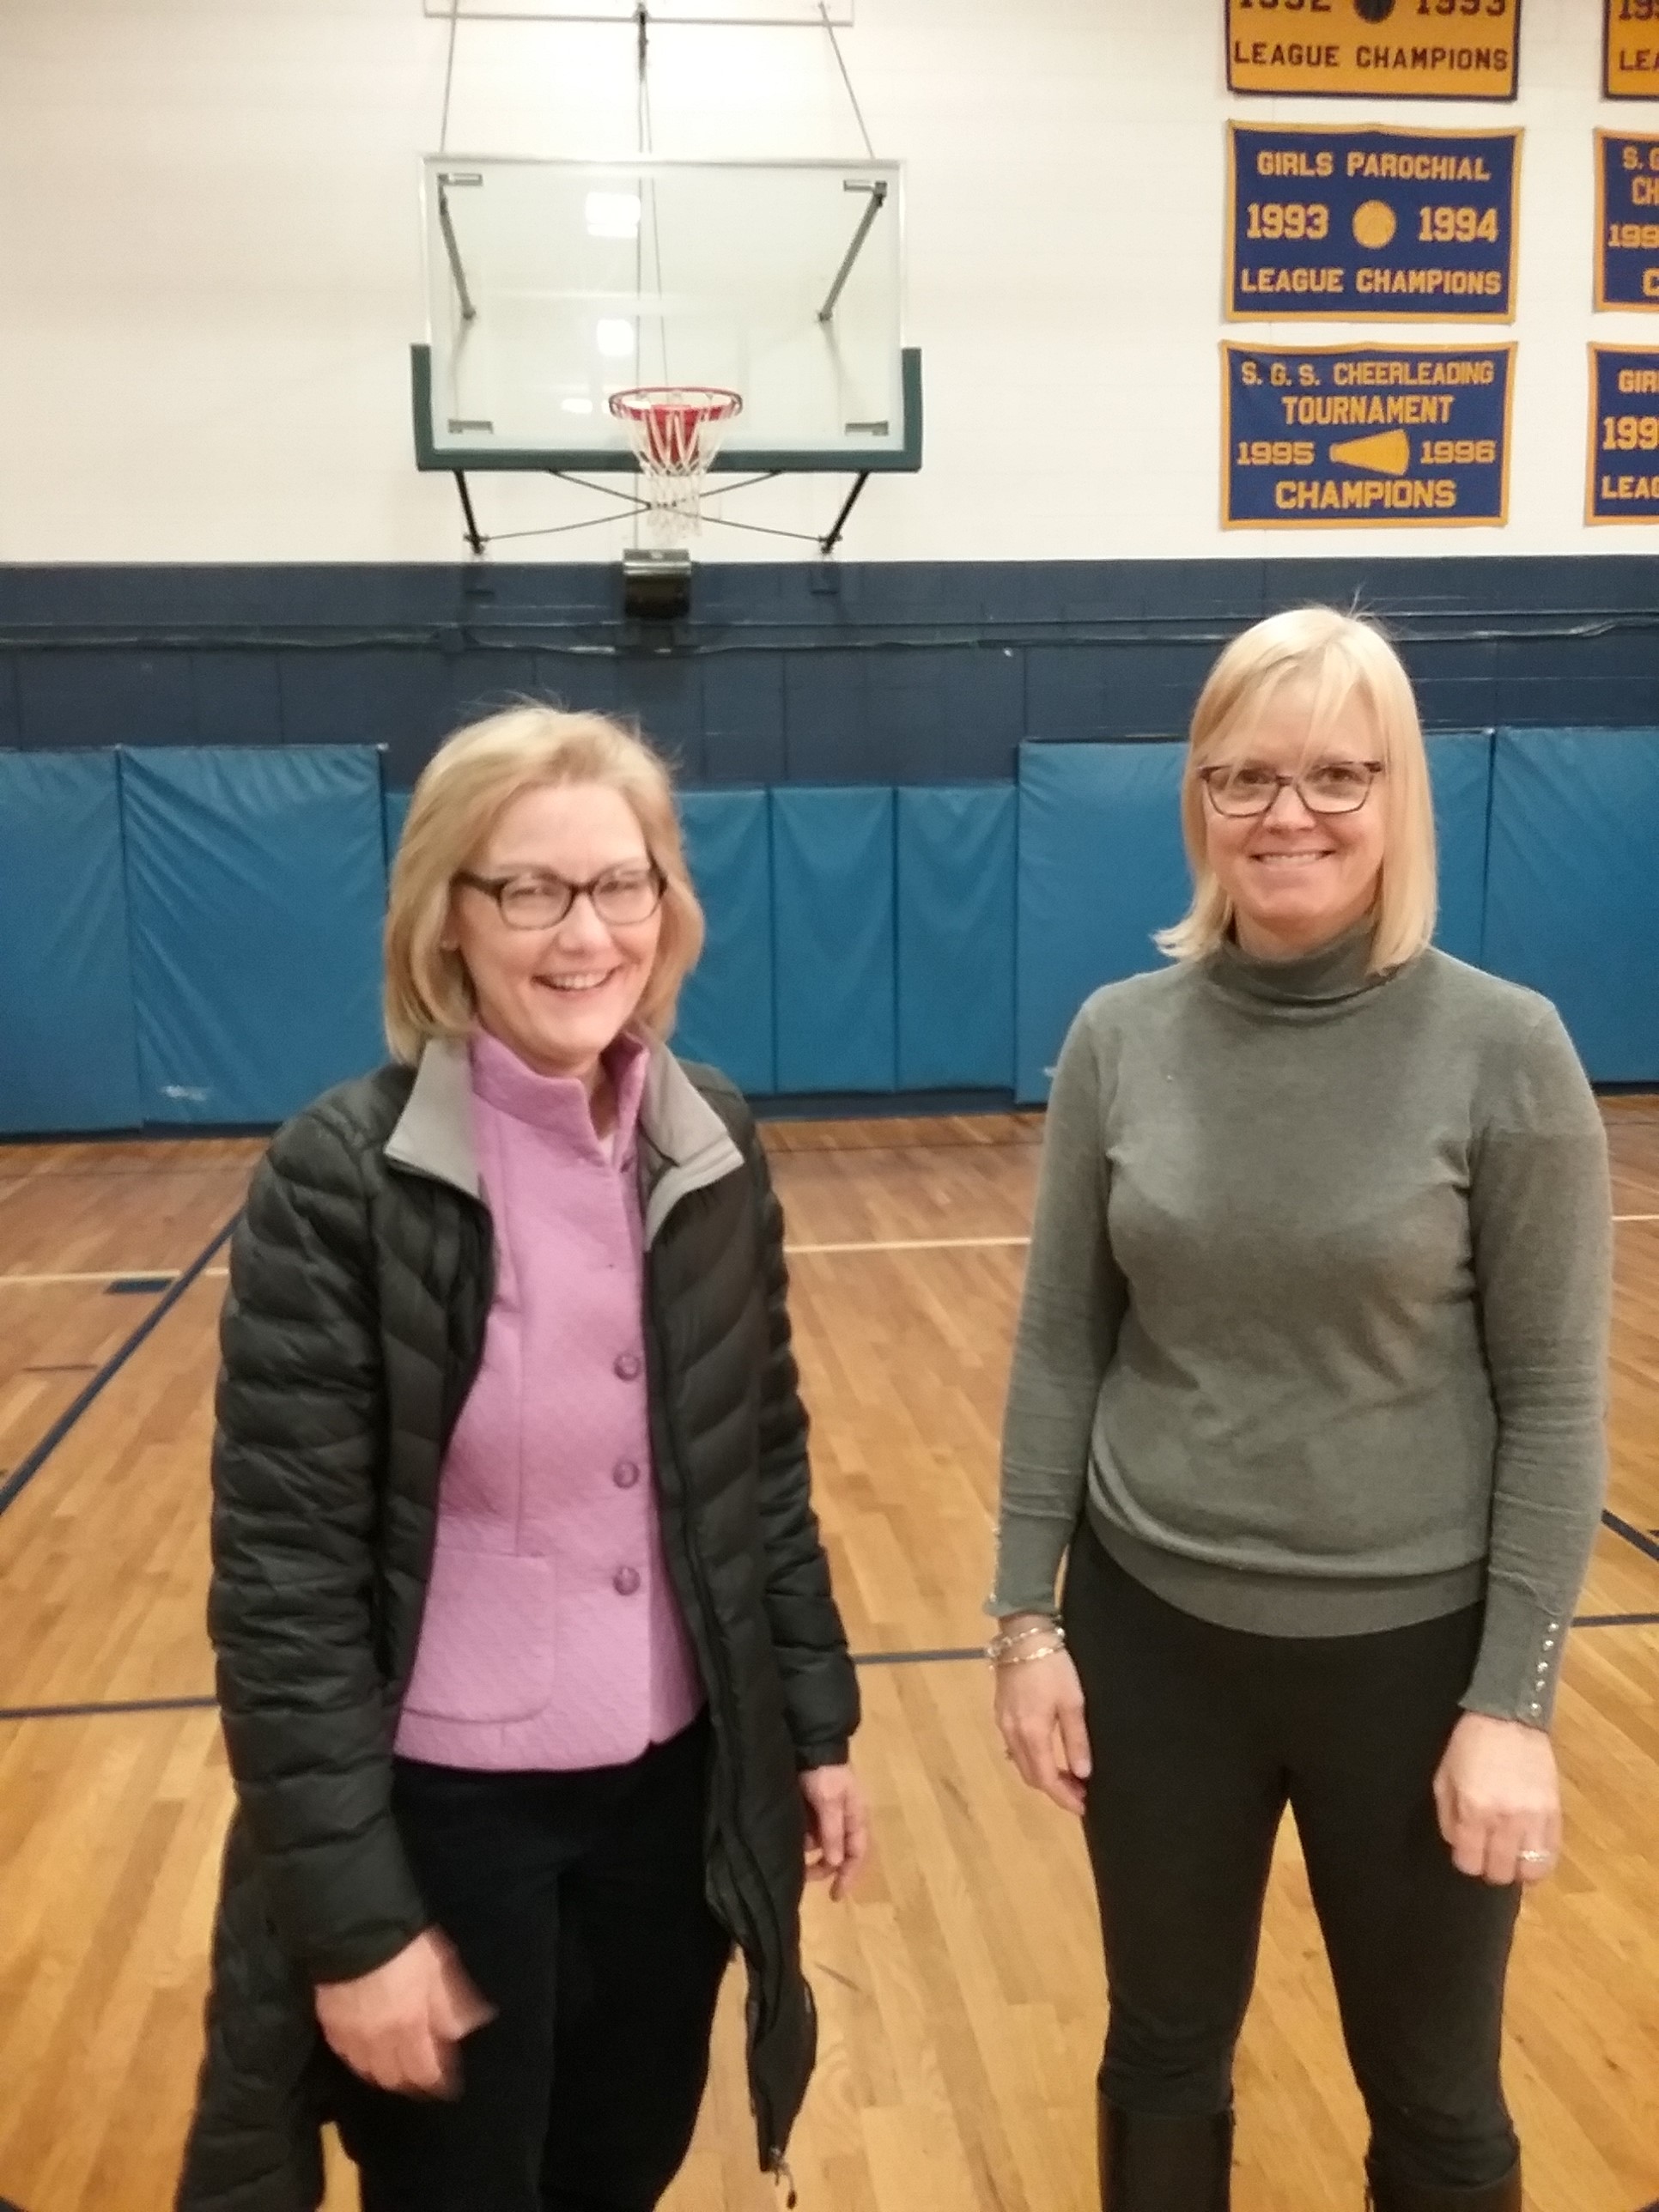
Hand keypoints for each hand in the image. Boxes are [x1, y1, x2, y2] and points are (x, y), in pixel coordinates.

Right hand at [314, 1927, 494, 2096]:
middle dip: (411, 2082)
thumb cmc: (404, 1945)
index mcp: (410, 2027)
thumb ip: (452, 2003)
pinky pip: (346, 2056)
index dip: (438, 2081)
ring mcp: (352, 2036)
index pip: (425, 2071)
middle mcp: (380, 2041)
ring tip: (397, 2068)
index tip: (447, 2086)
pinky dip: (360, 2060)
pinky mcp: (330, 2026)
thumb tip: (466, 2030)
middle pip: (395, 2077)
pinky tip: (367, 2053)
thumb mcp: (438, 1968)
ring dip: (385, 2074)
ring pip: (369, 2072)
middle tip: (422, 2078)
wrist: (351, 1929)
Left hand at [799, 1763, 870, 1900]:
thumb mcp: (829, 1801)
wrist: (811, 1742)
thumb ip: (833, 1831)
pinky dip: (804, 1839)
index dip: (848, 1876)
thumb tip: (836, 1863)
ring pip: (823, 1845)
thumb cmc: (824, 1772)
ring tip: (796, 1847)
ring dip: (811, 1851)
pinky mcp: (815, 1809)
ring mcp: (829, 1815)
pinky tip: (793, 1835)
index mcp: (856, 1817)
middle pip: (840, 1854)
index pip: (857, 1854)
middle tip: (805, 1876)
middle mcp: (845, 1819)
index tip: (834, 1895)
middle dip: (824, 1867)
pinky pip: (812, 1833)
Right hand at [993, 1617, 1091, 1815]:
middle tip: (1080, 1793)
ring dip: (1042, 1776)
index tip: (1083, 1807)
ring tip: (1067, 1776)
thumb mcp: (1072, 1702)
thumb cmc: (1052, 1667)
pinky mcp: (1001, 1713)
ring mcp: (1003, 1724)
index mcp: (1031, 1734)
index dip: (1064, 1798)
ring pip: (1021, 1763)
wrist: (1022, 1635)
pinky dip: (1032, 1760)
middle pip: (1031, 1776)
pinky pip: (1015, 1748)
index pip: (1046, 1779)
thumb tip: (1082, 1774)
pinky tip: (1047, 1754)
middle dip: (1055, 1790)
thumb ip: (1076, 1740)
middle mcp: (1012, 1734)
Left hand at [1433, 1711, 1561, 1886]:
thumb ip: (1447, 1817)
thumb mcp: (1444, 1777)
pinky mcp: (1555, 1814)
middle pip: (1500, 1872)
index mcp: (1473, 1811)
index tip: (1468, 1851)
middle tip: (1489, 1852)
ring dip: (1518, 1869)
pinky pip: (1552, 1855)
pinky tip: (1530, 1852)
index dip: (1466, 1861)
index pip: (1470, 1863)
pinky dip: (1540, 1862)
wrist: (1509, 1719)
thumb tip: (1458, 1845)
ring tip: (1512, 1856)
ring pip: (1530, 1871)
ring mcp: (1533, 1819)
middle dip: (1491, 1868)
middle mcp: (1504, 1821)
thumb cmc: (1470, 1745)